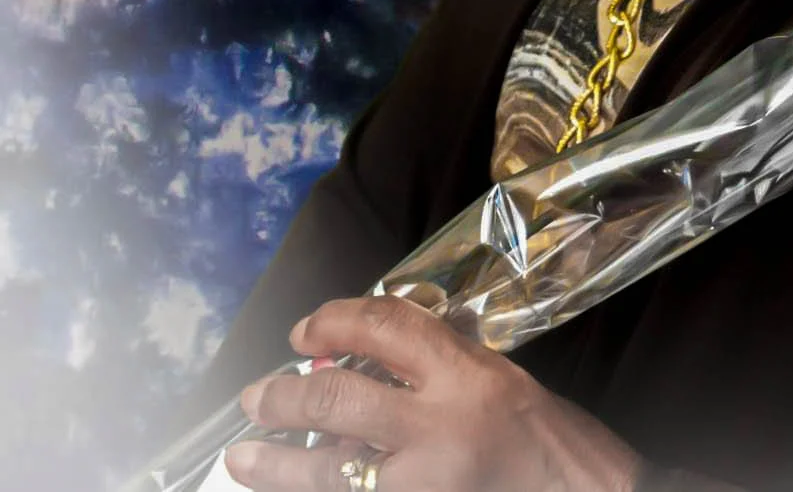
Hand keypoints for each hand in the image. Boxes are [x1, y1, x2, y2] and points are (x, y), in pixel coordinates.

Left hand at [224, 295, 642, 491]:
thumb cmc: (547, 443)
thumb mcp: (496, 382)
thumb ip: (434, 372)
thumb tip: (359, 368)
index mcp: (467, 376)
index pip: (386, 328)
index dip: (335, 320)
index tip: (305, 329)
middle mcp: (441, 428)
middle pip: (340, 401)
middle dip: (286, 398)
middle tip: (256, 397)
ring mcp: (426, 484)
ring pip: (329, 471)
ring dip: (277, 464)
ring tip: (243, 456)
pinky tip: (294, 489)